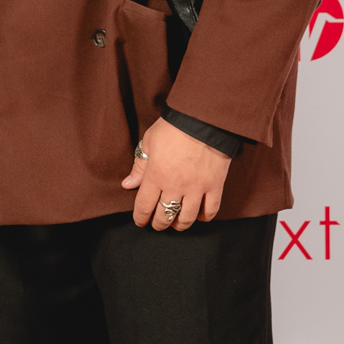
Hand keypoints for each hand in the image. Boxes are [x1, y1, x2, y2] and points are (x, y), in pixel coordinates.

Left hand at [121, 117, 229, 231]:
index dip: (140, 218)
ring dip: (179, 225)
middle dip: (158, 224)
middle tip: (157, 223)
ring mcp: (196, 188)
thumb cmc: (174, 127)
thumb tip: (128, 184)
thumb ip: (140, 165)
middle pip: (164, 217)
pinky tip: (198, 215)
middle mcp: (175, 186)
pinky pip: (210, 210)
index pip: (144, 206)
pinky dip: (204, 217)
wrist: (204, 118)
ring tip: (176, 223)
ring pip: (186, 219)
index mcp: (156, 175)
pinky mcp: (215, 185)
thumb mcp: (150, 141)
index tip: (140, 221)